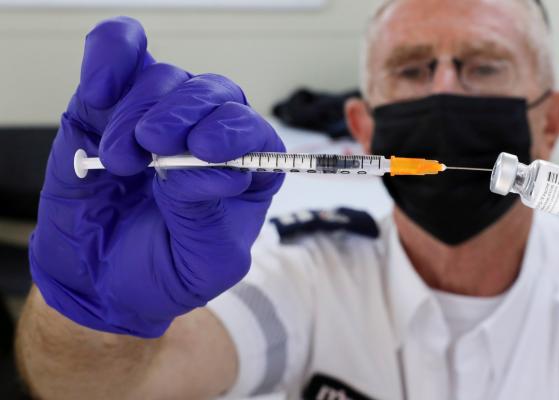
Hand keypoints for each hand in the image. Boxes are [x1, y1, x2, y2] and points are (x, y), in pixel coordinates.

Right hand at [29, 17, 284, 337]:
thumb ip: (207, 217)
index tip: (205, 148)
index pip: (255, 133)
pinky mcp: (110, 106)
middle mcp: (207, 134)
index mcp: (244, 170)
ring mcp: (159, 115)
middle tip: (154, 146)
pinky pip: (119, 53)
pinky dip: (111, 58)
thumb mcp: (201, 264)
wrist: (96, 280)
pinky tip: (100, 93)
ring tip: (121, 162)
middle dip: (185, 113)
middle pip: (214, 93)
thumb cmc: (163, 273)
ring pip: (165, 78)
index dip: (235, 131)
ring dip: (140, 112)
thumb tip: (200, 166)